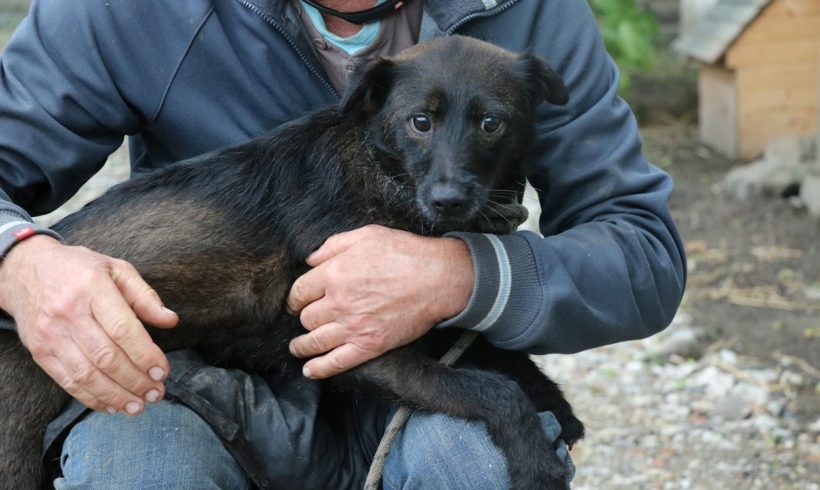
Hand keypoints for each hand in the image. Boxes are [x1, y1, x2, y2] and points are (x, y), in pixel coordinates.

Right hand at [0, 235, 177, 414]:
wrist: (25, 270)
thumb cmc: (79, 269)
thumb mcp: (116, 269)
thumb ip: (145, 296)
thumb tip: (170, 320)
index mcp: (92, 288)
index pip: (123, 329)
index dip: (145, 355)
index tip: (162, 371)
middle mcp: (68, 313)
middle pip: (106, 357)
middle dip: (135, 381)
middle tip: (157, 393)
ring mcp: (50, 334)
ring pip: (86, 374)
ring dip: (116, 395)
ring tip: (139, 406)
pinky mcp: (39, 351)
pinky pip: (67, 381)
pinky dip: (91, 397)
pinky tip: (111, 405)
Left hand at [287, 225, 472, 378]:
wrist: (438, 279)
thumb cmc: (405, 253)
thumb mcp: (367, 235)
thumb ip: (334, 245)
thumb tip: (311, 259)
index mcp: (334, 273)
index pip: (299, 291)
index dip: (295, 297)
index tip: (297, 301)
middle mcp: (338, 302)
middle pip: (306, 317)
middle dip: (304, 317)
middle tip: (305, 319)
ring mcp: (353, 326)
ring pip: (314, 341)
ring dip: (302, 346)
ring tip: (298, 347)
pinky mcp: (369, 345)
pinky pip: (336, 362)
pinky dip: (319, 368)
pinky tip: (310, 370)